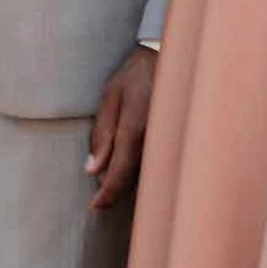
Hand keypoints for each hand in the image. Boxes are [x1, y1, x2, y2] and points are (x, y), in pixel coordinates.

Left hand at [85, 43, 157, 209]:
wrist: (169, 60)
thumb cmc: (135, 77)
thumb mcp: (111, 98)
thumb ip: (101, 134)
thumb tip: (91, 169)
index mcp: (135, 128)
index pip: (120, 171)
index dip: (107, 193)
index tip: (95, 207)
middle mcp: (155, 140)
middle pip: (134, 179)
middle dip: (117, 189)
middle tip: (101, 195)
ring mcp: (169, 143)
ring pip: (147, 174)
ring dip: (130, 181)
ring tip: (114, 177)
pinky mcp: (175, 143)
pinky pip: (157, 164)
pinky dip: (143, 170)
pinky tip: (133, 165)